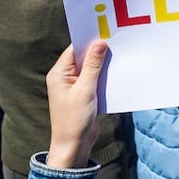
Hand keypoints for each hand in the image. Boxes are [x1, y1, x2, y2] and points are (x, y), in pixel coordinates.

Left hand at [45, 42, 108, 169]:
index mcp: (59, 73)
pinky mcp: (84, 94)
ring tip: (119, 55)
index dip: (89, 41)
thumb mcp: (85, 90)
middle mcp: (65, 77)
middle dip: (98, 51)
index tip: (106, 31)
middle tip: (117, 41)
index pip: (75, 49)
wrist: (74, 146)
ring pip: (91, 68)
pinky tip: (116, 71)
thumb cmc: (74, 119)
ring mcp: (74, 86)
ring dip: (103, 64)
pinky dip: (104, 76)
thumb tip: (99, 43)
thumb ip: (93, 66)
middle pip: (83, 57)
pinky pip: (95, 79)